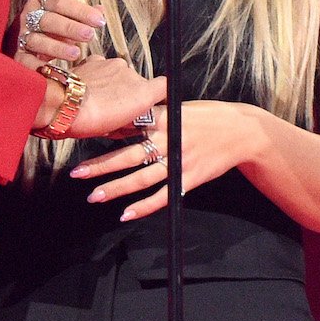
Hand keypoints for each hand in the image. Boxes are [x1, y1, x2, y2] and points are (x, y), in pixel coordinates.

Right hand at [12, 0, 104, 68]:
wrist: (27, 47)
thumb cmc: (52, 30)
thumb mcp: (66, 19)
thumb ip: (82, 15)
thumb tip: (101, 11)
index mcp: (41, 3)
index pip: (60, 2)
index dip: (81, 11)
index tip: (100, 21)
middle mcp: (28, 17)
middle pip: (49, 20)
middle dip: (70, 28)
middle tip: (90, 35)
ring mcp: (21, 37)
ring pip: (38, 40)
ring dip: (57, 47)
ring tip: (76, 53)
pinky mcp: (18, 57)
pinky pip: (27, 62)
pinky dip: (40, 66)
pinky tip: (56, 70)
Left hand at [62, 58, 165, 139]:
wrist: (64, 106)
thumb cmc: (92, 122)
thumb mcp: (118, 130)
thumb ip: (133, 120)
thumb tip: (135, 120)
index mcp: (144, 92)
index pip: (164, 86)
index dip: (160, 93)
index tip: (153, 102)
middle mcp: (132, 73)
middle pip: (137, 82)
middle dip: (129, 94)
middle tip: (115, 109)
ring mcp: (113, 64)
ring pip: (119, 74)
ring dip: (113, 84)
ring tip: (99, 99)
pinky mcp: (96, 60)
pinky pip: (102, 66)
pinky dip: (98, 75)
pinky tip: (90, 88)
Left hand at [70, 101, 254, 219]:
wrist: (243, 131)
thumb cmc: (208, 116)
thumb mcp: (179, 107)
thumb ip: (154, 114)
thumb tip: (124, 121)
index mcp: (165, 118)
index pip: (130, 126)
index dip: (106, 133)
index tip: (85, 137)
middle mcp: (169, 139)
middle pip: (129, 155)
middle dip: (101, 165)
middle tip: (77, 173)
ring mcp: (180, 161)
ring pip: (142, 178)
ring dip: (116, 188)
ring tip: (94, 196)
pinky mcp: (190, 178)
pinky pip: (164, 196)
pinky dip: (144, 206)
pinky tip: (126, 214)